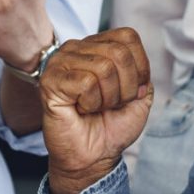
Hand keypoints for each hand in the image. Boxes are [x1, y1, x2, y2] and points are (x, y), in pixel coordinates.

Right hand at [41, 30, 153, 193]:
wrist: (94, 156)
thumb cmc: (112, 125)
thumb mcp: (140, 95)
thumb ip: (143, 71)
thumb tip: (135, 63)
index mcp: (98, 45)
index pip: (128, 37)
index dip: (139, 67)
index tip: (130, 92)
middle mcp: (77, 48)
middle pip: (119, 53)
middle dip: (125, 87)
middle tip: (111, 104)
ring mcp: (61, 62)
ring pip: (104, 68)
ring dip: (108, 98)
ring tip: (94, 107)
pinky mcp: (50, 81)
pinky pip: (86, 83)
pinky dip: (92, 103)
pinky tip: (81, 109)